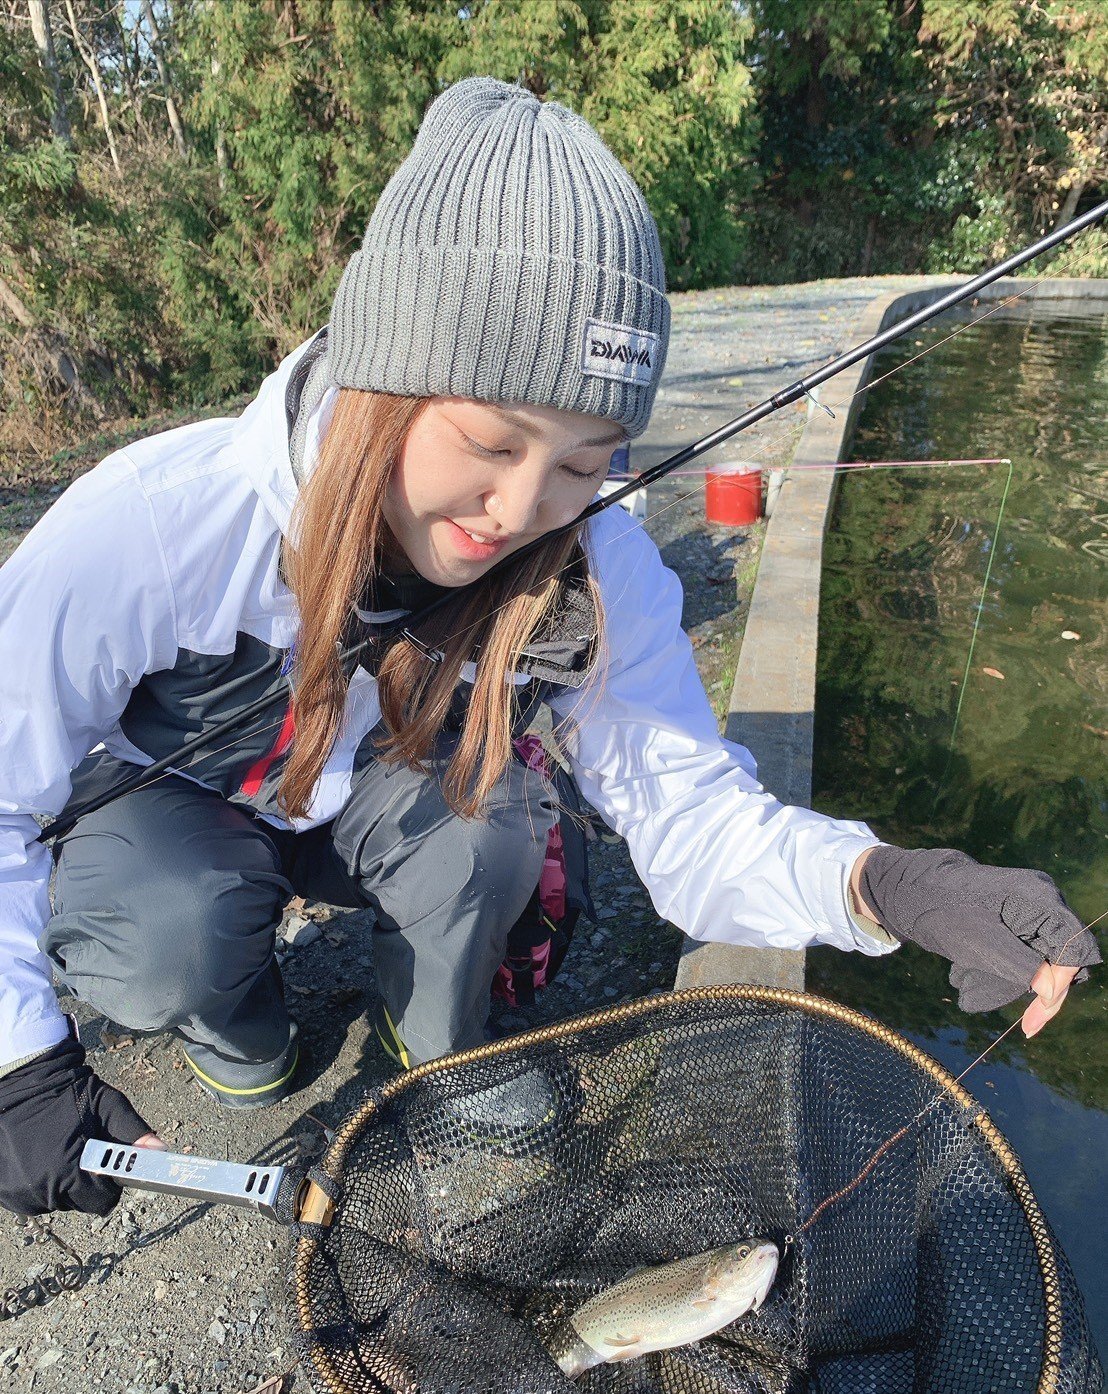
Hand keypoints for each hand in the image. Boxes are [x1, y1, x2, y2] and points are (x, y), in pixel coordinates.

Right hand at [0, 1037, 159, 1215]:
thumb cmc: (68, 1092)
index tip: (106, 1164)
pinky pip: (31, 1197)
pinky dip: (39, 1182)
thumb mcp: (108, 1106)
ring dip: (61, 1184)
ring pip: (54, 1201)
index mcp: (70, 1173)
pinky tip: (40, 1156)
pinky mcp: (4, 1192)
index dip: (110, 1183)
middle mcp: (42, 1190)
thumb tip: (162, 1151)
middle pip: (78, 1203)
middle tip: (81, 1150)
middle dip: (86, 1182)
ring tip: (59, 1149)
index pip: (102, 1202)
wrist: (22, 1081)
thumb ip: (134, 1132)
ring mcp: (20, 1193)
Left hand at [854, 846, 1100, 1031]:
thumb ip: (1019, 965)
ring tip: (969, 989)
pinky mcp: (1018, 922)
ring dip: (1013, 985)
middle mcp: (1042, 901)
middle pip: (1063, 958)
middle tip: (1026, 1026)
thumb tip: (1052, 991)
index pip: (1074, 945)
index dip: (1063, 981)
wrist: (911, 890)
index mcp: (1038, 897)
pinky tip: (967, 978)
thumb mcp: (978, 943)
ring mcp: (1031, 911)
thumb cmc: (941, 910)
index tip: (1039, 1010)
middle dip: (1039, 991)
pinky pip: (1026, 956)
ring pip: (1044, 962)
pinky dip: (1003, 974)